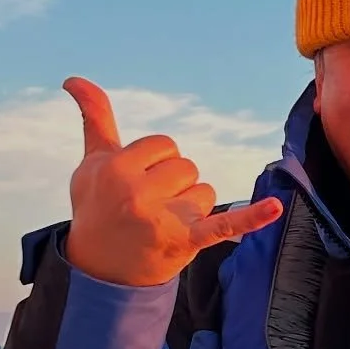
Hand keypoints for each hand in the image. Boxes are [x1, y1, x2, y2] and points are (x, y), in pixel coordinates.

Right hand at [62, 77, 282, 288]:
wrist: (100, 269)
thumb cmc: (98, 207)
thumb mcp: (92, 163)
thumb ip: (95, 119)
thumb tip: (74, 79)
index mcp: (115, 168)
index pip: (164, 144)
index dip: (155, 162)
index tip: (136, 184)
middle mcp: (137, 192)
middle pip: (186, 166)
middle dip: (173, 184)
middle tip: (148, 209)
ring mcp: (162, 219)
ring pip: (204, 191)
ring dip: (190, 206)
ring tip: (162, 225)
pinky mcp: (186, 242)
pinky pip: (225, 224)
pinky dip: (251, 217)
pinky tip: (275, 207)